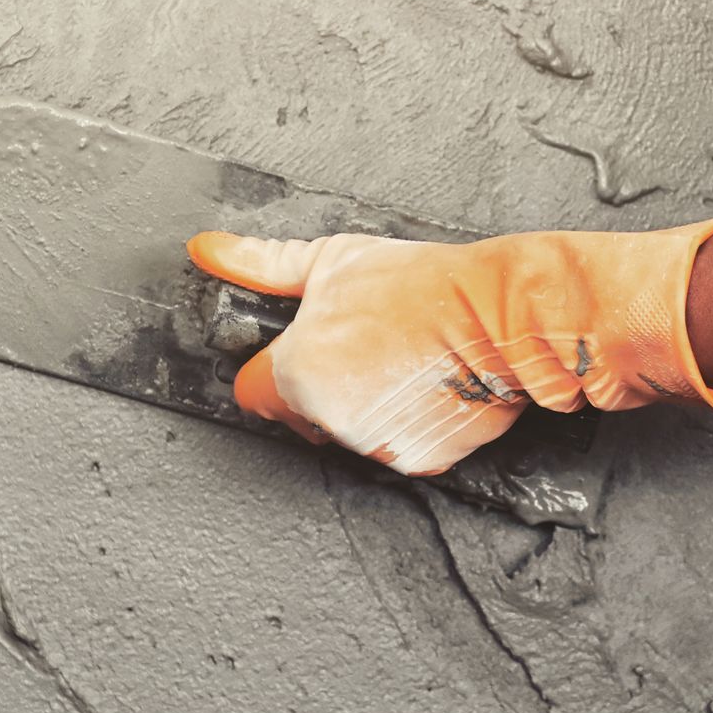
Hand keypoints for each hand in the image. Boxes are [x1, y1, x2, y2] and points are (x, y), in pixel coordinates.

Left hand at [188, 218, 712, 475]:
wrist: (504, 314)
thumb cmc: (422, 284)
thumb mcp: (332, 261)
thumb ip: (261, 264)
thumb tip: (207, 250)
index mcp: (297, 371)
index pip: (253, 393)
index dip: (273, 371)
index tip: (300, 354)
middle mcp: (329, 418)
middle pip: (302, 415)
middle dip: (321, 389)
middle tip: (364, 349)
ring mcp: (372, 445)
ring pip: (348, 434)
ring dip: (363, 408)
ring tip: (400, 363)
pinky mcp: (415, 461)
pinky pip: (394, 448)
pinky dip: (405, 426)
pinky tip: (424, 387)